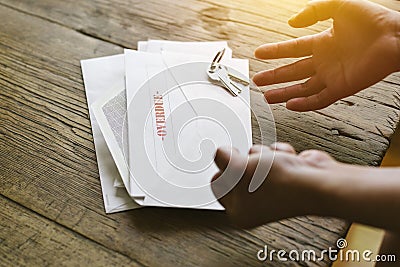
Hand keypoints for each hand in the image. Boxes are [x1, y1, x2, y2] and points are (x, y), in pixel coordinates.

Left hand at [211, 143, 341, 227]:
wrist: (317, 182)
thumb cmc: (280, 183)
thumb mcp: (238, 168)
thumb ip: (222, 158)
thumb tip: (220, 153)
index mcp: (238, 211)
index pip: (217, 183)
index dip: (223, 168)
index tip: (232, 163)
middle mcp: (254, 203)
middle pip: (236, 169)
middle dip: (246, 160)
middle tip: (254, 164)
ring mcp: (270, 189)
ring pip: (254, 159)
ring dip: (263, 154)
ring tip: (273, 162)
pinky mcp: (284, 176)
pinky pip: (271, 156)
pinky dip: (279, 153)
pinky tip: (286, 160)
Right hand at [253, 0, 399, 110]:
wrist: (396, 37)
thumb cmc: (373, 20)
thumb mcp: (338, 5)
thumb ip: (313, 11)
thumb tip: (291, 24)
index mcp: (322, 42)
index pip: (292, 50)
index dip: (274, 52)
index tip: (258, 53)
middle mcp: (324, 61)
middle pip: (292, 72)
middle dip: (274, 77)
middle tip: (257, 81)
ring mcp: (332, 76)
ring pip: (302, 88)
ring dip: (284, 93)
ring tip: (267, 97)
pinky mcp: (342, 88)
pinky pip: (320, 99)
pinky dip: (305, 104)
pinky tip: (291, 105)